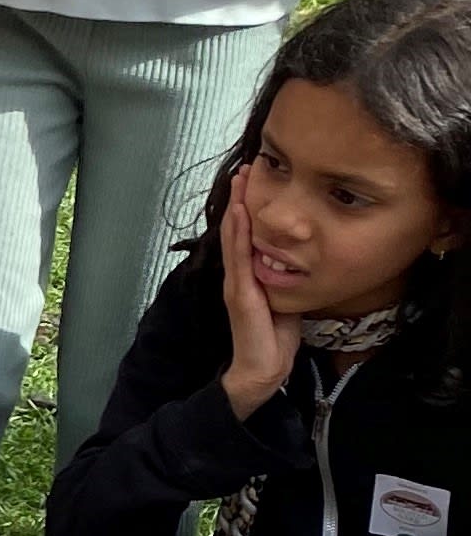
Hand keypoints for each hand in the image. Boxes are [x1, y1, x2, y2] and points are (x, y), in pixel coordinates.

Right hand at [217, 170, 303, 414]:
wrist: (263, 369)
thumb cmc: (274, 338)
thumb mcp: (285, 298)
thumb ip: (286, 276)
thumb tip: (301, 257)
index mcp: (248, 275)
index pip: (245, 234)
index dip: (246, 206)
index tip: (253, 180)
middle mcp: (238, 275)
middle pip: (235, 229)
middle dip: (239, 197)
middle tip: (245, 167)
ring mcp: (237, 283)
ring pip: (234, 237)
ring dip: (236, 206)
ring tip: (241, 180)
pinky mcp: (241, 294)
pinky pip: (239, 258)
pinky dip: (238, 233)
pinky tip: (240, 214)